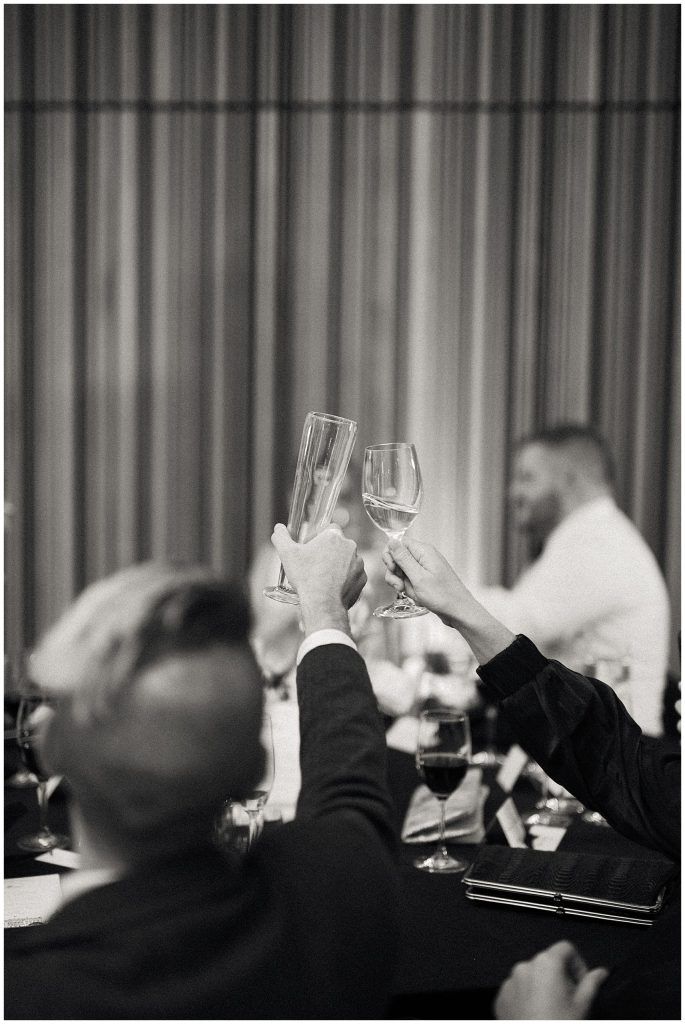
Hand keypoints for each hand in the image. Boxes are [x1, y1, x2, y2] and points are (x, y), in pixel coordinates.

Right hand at [271, 524, 366, 634]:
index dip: (318, 536)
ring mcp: (359, 563)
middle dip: (328, 552)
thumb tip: (278, 528)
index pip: (329, 528)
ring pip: (347, 560)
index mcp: (334, 536)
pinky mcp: (362, 579)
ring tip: (323, 578)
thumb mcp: (287, 554)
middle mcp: (350, 546)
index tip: (310, 547)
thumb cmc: (306, 576)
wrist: (323, 603)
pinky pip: (353, 575)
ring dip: (337, 565)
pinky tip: (332, 586)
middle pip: (338, 545)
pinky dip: (345, 579)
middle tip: (314, 565)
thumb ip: (281, 537)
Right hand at [382, 537, 474, 627]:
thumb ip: (403, 558)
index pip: (398, 543)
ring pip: (402, 571)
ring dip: (402, 583)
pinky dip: (409, 589)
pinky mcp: (426, 579)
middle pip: (398, 558)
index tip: (393, 569)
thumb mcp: (418, 577)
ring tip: (410, 593)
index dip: (391, 555)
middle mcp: (424, 557)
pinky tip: (417, 596)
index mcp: (423, 551)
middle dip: (395, 573)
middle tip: (400, 586)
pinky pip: (410, 580)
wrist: (458, 611)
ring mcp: (425, 568)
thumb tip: (391, 540)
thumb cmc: (442, 595)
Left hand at [494, 941, 608, 1018]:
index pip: (565, 948)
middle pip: (547, 963)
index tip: (580, 984)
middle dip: (559, 977)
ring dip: (542, 987)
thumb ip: (591, 984)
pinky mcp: (500, 997)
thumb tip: (601, 972)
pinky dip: (526, 998)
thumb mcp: (581, 1005)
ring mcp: (509, 981)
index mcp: (546, 963)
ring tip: (550, 1010)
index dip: (577, 963)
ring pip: (531, 976)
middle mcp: (524, 966)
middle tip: (568, 1000)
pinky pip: (516, 991)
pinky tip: (535, 1016)